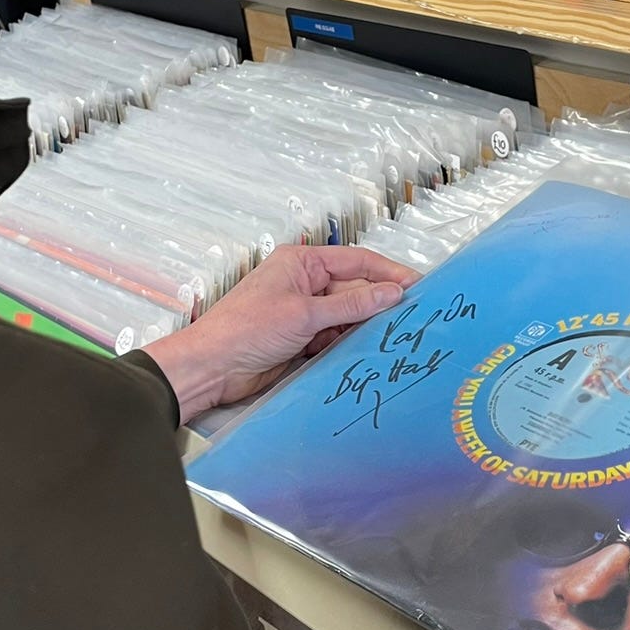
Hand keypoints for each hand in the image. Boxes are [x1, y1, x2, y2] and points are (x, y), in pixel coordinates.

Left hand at [142, 245, 418, 423]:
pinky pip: (334, 338)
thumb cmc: (246, 329)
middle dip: (380, 303)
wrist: (211, 368)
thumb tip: (392, 292)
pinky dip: (349, 345)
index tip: (418, 285)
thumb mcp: (305, 314)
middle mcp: (304, 284)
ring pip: (347, 317)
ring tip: (397, 338)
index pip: (356, 261)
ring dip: (366, 328)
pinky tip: (369, 353)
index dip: (388, 272)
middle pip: (354, 289)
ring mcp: (302, 313)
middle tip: (415, 317)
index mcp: (301, 263)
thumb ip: (351, 304)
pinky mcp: (301, 340)